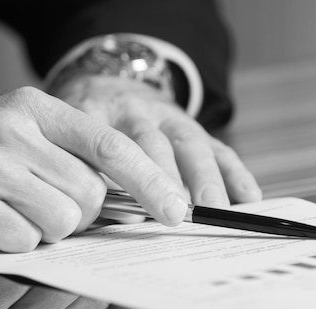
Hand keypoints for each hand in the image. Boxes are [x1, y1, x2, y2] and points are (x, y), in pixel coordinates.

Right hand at [0, 87, 186, 251]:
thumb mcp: (11, 138)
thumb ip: (62, 157)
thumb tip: (121, 199)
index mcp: (32, 108)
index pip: (111, 142)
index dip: (151, 179)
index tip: (177, 210)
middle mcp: (14, 129)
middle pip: (91, 194)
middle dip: (81, 217)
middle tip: (44, 214)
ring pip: (65, 220)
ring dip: (47, 233)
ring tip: (11, 219)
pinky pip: (26, 241)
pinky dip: (14, 245)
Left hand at [55, 76, 261, 208]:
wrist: (105, 82)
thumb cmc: (81, 128)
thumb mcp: (67, 139)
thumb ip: (80, 173)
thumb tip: (103, 220)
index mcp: (94, 114)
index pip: (106, 146)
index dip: (118, 179)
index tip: (129, 213)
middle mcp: (133, 112)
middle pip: (151, 143)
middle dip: (164, 181)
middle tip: (174, 215)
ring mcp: (166, 116)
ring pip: (188, 143)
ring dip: (203, 178)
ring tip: (213, 209)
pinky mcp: (191, 124)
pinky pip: (217, 146)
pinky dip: (234, 171)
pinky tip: (248, 196)